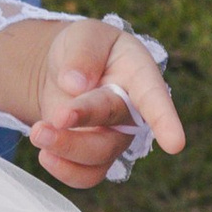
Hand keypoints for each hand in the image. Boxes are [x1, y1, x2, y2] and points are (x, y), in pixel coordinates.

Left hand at [25, 24, 186, 190]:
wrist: (68, 71)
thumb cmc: (85, 49)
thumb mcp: (84, 35)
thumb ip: (83, 53)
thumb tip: (75, 84)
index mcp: (138, 74)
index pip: (153, 97)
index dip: (164, 120)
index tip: (174, 144)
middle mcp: (132, 110)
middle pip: (113, 122)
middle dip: (84, 119)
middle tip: (58, 116)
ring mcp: (114, 136)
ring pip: (98, 155)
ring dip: (65, 147)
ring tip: (37, 132)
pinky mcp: (95, 156)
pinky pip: (87, 175)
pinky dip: (63, 170)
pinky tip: (45, 153)